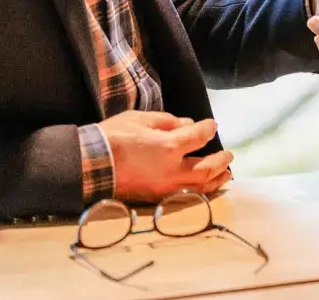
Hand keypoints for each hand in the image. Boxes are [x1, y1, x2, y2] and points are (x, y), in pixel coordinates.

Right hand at [98, 111, 233, 201]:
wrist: (89, 165)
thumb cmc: (113, 137)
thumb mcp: (141, 119)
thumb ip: (168, 122)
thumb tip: (187, 125)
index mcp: (168, 147)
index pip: (199, 137)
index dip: (208, 129)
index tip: (212, 125)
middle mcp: (171, 171)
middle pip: (206, 168)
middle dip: (221, 160)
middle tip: (229, 154)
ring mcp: (164, 188)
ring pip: (200, 188)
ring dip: (216, 179)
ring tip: (226, 173)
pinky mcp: (156, 199)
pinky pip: (186, 197)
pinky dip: (201, 191)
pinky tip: (205, 186)